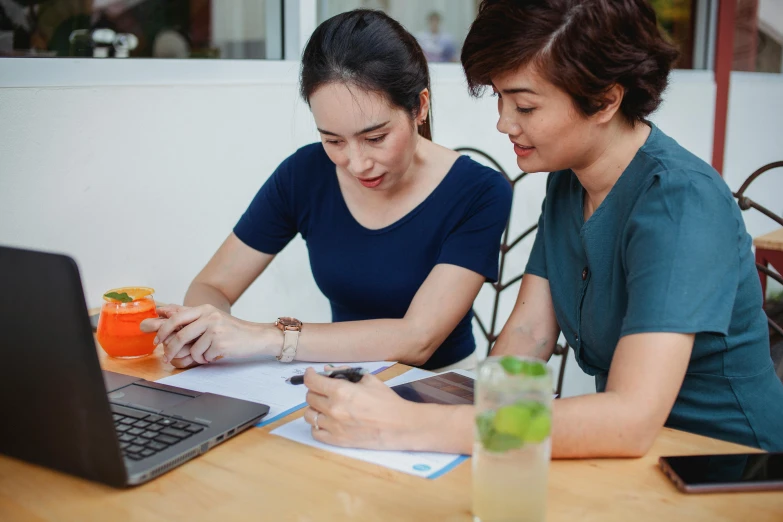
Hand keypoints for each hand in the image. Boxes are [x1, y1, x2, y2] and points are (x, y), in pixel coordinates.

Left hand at [140, 304, 276, 365]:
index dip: (163, 330)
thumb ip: (190, 317)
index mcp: (205, 309)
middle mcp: (210, 316)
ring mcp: (215, 330)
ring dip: (196, 356)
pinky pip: (204, 356)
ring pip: (192, 349)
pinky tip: (217, 354)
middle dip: (170, 349)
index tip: (157, 340)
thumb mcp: (212, 318)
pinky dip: (207, 359)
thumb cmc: (232, 330)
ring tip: (207, 353)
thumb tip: (162, 312)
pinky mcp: (221, 343)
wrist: (256, 337)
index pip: (177, 317)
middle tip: (166, 357)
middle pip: (181, 335)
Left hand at [302, 367, 419, 449]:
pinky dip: (317, 425)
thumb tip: (328, 370)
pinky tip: (327, 421)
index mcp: (341, 391)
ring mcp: (333, 426)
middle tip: (324, 390)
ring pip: (309, 415)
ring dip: (315, 408)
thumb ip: (346, 373)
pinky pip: (315, 432)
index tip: (312, 374)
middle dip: (316, 391)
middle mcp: (333, 409)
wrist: (400, 426)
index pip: (312, 381)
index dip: (309, 375)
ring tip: (325, 407)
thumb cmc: (387, 401)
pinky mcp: (337, 441)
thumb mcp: (369, 380)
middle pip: (310, 397)